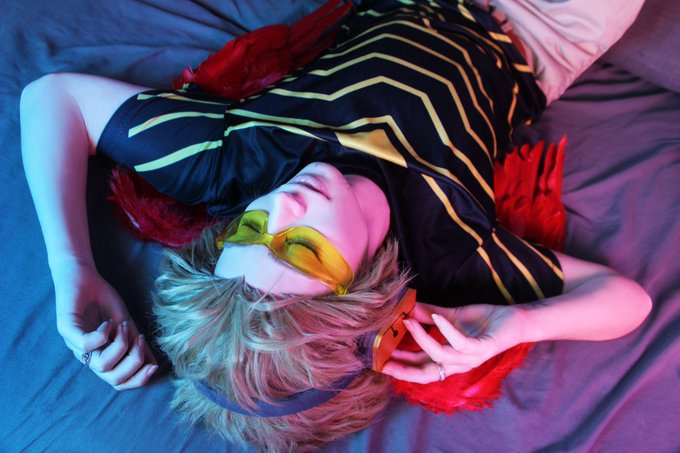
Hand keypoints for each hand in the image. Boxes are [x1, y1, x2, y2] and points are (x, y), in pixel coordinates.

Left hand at [52, 259, 157, 389]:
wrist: (83, 275)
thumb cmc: (103, 298)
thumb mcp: (126, 323)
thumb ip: (137, 343)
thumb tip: (154, 363)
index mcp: (101, 356)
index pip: (118, 382)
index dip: (138, 379)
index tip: (154, 365)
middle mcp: (87, 356)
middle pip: (112, 378)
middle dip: (133, 363)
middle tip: (140, 340)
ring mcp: (75, 345)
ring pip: (101, 365)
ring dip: (120, 345)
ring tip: (123, 325)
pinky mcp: (66, 329)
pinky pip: (87, 345)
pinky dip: (103, 335)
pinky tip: (108, 322)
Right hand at [381, 302, 528, 383]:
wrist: (515, 320)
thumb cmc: (484, 321)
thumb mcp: (451, 317)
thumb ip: (429, 315)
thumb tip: (406, 307)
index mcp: (449, 359)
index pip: (419, 368)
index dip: (400, 367)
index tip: (379, 360)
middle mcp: (458, 363)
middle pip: (425, 373)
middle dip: (403, 368)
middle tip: (383, 359)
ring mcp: (470, 358)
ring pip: (440, 357)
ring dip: (420, 340)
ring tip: (406, 322)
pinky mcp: (482, 348)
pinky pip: (461, 343)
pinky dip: (446, 331)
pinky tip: (436, 316)